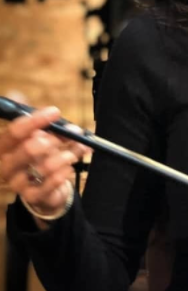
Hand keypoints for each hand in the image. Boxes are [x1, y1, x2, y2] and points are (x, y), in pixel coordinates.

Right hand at [0, 91, 90, 217]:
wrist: (44, 188)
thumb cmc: (39, 155)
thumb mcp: (34, 133)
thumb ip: (30, 118)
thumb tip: (16, 93)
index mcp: (3, 147)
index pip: (15, 131)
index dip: (35, 120)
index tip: (55, 112)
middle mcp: (6, 165)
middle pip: (29, 148)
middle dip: (54, 138)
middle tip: (71, 133)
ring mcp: (18, 183)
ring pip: (46, 165)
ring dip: (67, 154)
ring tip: (77, 150)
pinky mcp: (33, 196)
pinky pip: (52, 183)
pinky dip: (65, 172)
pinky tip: (70, 166)